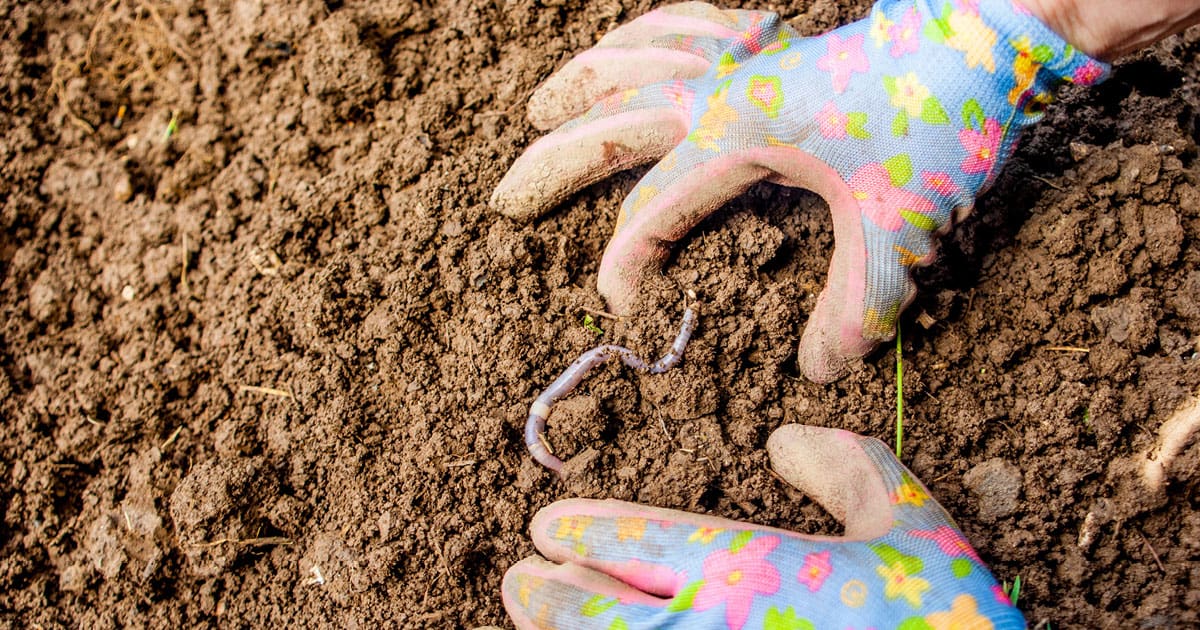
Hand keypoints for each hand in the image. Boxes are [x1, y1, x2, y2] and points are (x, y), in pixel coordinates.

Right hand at [492, 0, 1106, 381]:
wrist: (990, 28)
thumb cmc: (941, 114)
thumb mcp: (901, 226)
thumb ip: (856, 306)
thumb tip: (819, 370)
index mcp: (737, 132)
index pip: (654, 209)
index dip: (626, 263)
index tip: (620, 308)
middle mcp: (725, 87)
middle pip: (613, 123)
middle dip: (554, 165)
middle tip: (504, 200)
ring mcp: (747, 55)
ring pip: (640, 58)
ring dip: (585, 81)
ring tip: (542, 102)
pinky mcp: (776, 42)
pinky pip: (692, 22)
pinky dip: (650, 31)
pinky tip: (636, 44)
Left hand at [502, 425, 1023, 629]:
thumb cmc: (945, 625)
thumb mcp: (915, 528)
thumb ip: (850, 469)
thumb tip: (783, 439)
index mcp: (751, 571)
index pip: (637, 539)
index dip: (583, 529)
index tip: (548, 526)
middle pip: (593, 608)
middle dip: (547, 589)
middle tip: (522, 574)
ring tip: (525, 612)